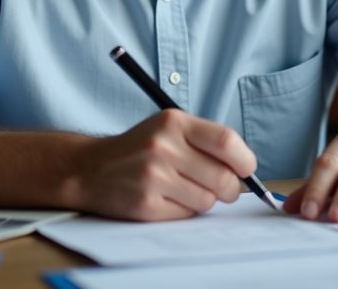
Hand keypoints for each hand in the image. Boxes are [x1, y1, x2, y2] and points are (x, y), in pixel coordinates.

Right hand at [76, 109, 255, 220]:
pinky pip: (187, 214)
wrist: (91, 169)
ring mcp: (153, 176)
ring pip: (207, 200)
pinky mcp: (146, 204)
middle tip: (225, 189)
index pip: (226, 141)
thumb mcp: (168, 128)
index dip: (244, 160)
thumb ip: (205, 141)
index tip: (247, 170)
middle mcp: (163, 147)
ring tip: (187, 189)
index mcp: (174, 122)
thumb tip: (245, 169)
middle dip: (231, 188)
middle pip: (222, 177)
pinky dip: (185, 210)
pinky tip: (169, 198)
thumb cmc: (139, 148)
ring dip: (205, 199)